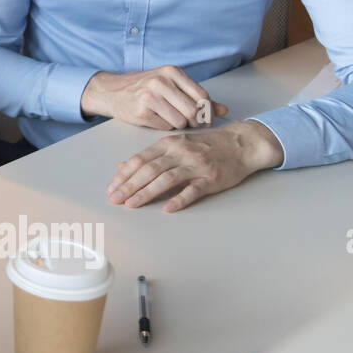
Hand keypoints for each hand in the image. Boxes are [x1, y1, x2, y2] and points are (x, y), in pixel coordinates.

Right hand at [82, 66, 227, 129]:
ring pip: (180, 121)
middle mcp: (161, 82)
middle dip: (194, 121)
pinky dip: (165, 126)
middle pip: (193, 111)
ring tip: (169, 118)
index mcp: (172, 72)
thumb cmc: (145, 88)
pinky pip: (165, 127)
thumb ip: (198, 97)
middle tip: (189, 122)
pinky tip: (157, 119)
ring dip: (178, 124)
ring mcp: (149, 97)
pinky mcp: (141, 112)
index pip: (202, 96)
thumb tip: (224, 110)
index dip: (207, 111)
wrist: (112, 91)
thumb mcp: (172, 85)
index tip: (204, 117)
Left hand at [106, 120, 283, 211]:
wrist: (241, 144)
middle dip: (129, 186)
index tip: (111, 188)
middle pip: (149, 170)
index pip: (140, 160)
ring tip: (132, 204)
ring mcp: (196, 165)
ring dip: (146, 193)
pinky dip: (179, 199)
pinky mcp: (212, 178)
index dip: (124, 175)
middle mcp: (180, 153)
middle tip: (114, 199)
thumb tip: (123, 167)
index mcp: (168, 144)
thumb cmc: (206, 145)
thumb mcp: (176, 144)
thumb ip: (150, 156)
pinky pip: (193, 190)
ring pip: (166, 179)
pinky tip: (167, 208)